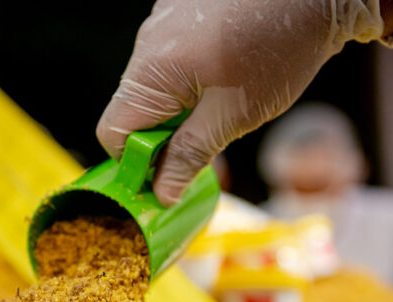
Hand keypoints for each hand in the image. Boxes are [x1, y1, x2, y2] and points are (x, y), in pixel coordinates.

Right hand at [96, 0, 381, 205]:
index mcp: (151, 70)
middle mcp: (147, 42)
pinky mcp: (182, 12)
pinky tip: (227, 75)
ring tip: (223, 107)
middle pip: (133, 109)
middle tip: (204, 147)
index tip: (167, 179)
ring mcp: (163, 23)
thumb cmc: (279, 49)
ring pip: (155, 85)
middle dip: (163, 137)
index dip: (136, 164)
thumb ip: (190, 154)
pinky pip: (172, 59)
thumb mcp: (233, 116)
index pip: (113, 133)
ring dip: (179, 108)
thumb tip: (162, 193)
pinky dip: (190, 79)